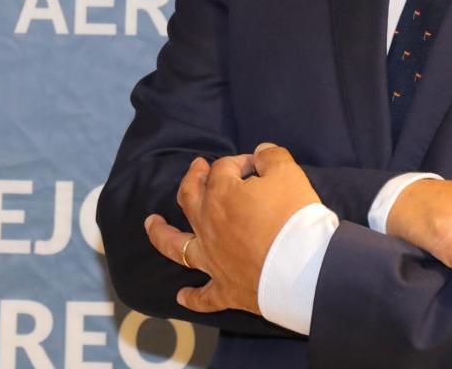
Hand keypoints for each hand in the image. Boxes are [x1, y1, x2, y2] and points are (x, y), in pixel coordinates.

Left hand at [143, 143, 321, 315]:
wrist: (301, 269)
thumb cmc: (293, 217)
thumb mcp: (288, 174)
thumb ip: (271, 157)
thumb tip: (260, 153)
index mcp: (220, 195)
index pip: (223, 169)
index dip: (240, 162)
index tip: (258, 164)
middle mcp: (207, 225)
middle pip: (189, 197)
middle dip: (192, 179)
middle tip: (196, 169)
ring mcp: (212, 260)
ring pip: (177, 246)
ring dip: (162, 234)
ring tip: (151, 224)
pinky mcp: (225, 289)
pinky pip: (203, 296)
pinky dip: (192, 297)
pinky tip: (181, 296)